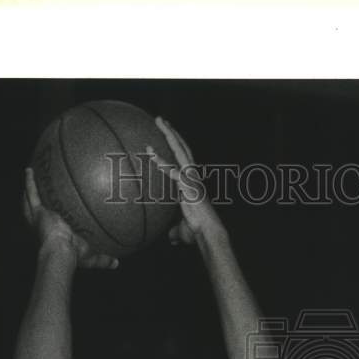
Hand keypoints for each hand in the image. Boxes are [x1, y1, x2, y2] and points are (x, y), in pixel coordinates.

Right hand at [23, 168, 117, 269]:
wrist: (61, 251)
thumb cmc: (75, 255)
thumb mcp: (91, 257)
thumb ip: (103, 259)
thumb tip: (117, 263)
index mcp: (55, 234)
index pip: (54, 224)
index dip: (54, 218)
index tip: (57, 213)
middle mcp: (45, 225)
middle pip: (39, 211)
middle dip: (37, 202)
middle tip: (38, 191)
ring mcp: (40, 217)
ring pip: (30, 201)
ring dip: (29, 190)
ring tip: (31, 177)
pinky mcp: (37, 212)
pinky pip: (32, 193)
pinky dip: (29, 182)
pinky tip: (29, 170)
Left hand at [146, 118, 223, 245]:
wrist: (208, 233)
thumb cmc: (198, 232)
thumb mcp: (182, 229)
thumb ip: (175, 230)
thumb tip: (170, 238)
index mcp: (192, 181)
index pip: (183, 158)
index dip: (176, 145)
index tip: (167, 135)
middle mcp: (193, 176)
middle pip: (182, 147)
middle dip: (172, 132)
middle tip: (160, 119)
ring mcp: (191, 179)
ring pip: (180, 151)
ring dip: (169, 135)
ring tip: (159, 121)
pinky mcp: (188, 186)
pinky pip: (172, 171)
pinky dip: (161, 162)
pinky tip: (151, 154)